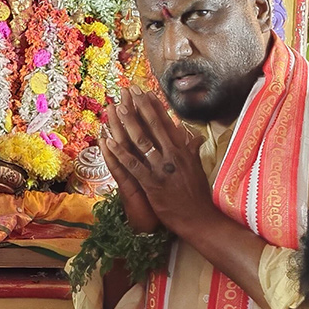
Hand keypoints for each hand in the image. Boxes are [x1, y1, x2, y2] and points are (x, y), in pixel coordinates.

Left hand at [103, 88, 215, 237]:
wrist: (199, 218)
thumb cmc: (197, 194)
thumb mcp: (196, 167)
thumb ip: (192, 150)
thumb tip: (194, 135)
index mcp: (182, 151)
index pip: (167, 123)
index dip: (155, 106)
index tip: (145, 91)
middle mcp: (172, 155)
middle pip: (153, 126)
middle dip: (140, 107)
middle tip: (128, 90)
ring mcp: (162, 169)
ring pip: (142, 142)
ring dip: (128, 124)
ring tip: (117, 108)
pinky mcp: (152, 184)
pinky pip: (134, 165)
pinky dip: (121, 153)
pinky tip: (109, 142)